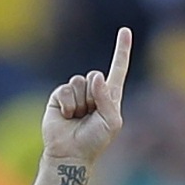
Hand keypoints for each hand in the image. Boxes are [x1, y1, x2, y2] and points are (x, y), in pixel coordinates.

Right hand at [43, 28, 129, 165]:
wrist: (71, 153)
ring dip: (80, 103)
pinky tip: (66, 116)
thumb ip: (107, 98)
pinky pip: (65, 89)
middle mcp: (93, 91)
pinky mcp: (59, 96)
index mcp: (110, 96)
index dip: (121, 50)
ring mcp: (76, 93)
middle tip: (89, 116)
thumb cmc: (94, 141)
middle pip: (95, 76)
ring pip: (80, 82)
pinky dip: (67, 104)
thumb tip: (96, 75)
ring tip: (77, 118)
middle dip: (94, 96)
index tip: (125, 31)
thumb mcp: (111, 122)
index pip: (118, 69)